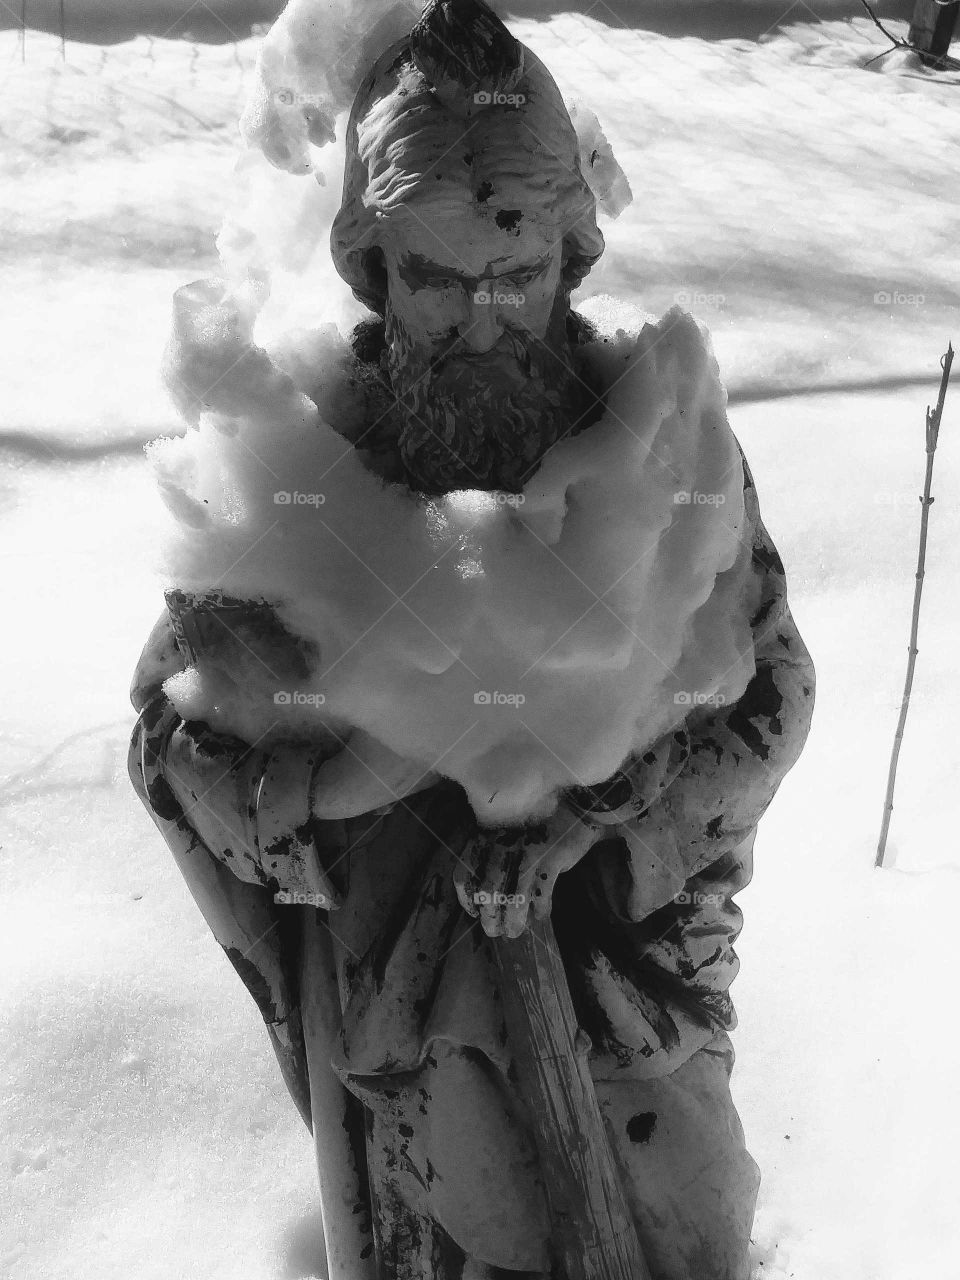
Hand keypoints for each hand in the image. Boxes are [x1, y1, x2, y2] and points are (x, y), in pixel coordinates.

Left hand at [453, 801, 603, 937]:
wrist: (574, 808)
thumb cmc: (539, 824)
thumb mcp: (511, 835)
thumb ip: (498, 856)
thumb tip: (487, 891)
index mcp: (489, 838)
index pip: (466, 871)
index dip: (466, 897)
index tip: (472, 912)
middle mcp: (503, 845)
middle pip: (488, 891)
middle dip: (489, 916)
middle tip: (493, 931)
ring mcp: (526, 853)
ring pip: (513, 897)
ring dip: (513, 920)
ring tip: (514, 932)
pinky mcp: (549, 860)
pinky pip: (540, 894)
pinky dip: (539, 909)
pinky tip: (540, 917)